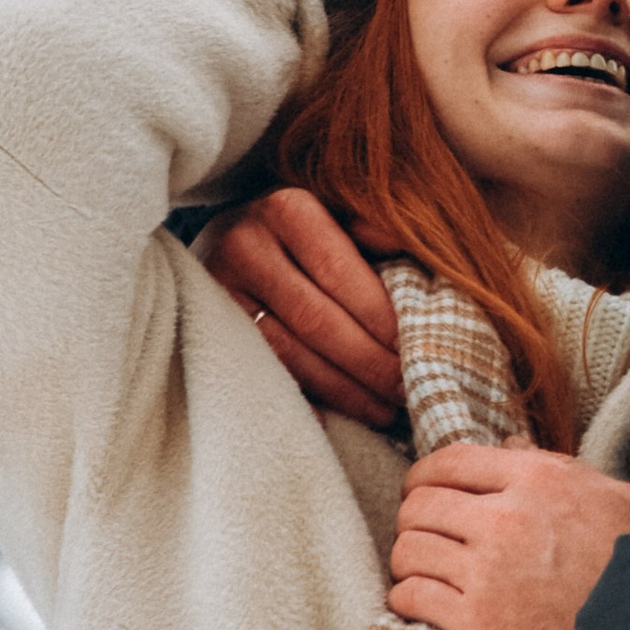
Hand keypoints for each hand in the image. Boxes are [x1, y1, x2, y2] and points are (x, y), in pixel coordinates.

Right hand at [194, 187, 402, 428]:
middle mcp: (245, 246)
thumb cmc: (309, 228)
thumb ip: (376, 228)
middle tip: (407, 389)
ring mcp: (218, 290)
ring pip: (289, 353)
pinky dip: (303, 400)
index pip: (340, 274)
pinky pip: (263, 372)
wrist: (235, 234)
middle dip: (368, 362)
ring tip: (384, 409)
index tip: (419, 348)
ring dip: (343, 389)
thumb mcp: (342, 211)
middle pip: (315, 320)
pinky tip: (336, 419)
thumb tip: (409, 247)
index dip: (380, 318)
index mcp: (287, 209)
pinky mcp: (209, 328)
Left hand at [390, 444, 629, 629]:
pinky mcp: (477, 621)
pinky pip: (413, 597)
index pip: (449, 461)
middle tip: (423, 536)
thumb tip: (513, 443)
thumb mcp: (614, 497)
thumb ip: (560, 466)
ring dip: (409, 561)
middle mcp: (504, 518)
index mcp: (536, 478)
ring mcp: (487, 571)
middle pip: (420, 505)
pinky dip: (406, 599)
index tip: (421, 491)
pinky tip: (418, 604)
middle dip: (414, 520)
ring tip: (421, 572)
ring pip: (409, 549)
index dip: (424, 476)